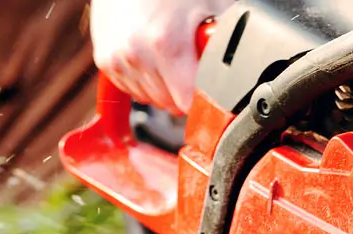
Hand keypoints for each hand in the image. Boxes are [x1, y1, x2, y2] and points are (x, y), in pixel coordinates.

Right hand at [90, 0, 233, 114]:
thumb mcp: (214, 6)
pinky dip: (147, 80)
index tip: (212, 91)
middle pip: (172, 105)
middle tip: (192, 63)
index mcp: (166, 45)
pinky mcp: (105, 61)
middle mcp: (137, 55)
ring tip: (172, 55)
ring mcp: (117, 59)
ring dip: (166, 86)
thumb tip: (247, 69)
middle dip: (187, 90)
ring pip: (152, 100)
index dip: (205, 100)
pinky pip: (134, 90)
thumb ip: (228, 41)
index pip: (189, 103)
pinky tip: (154, 56)